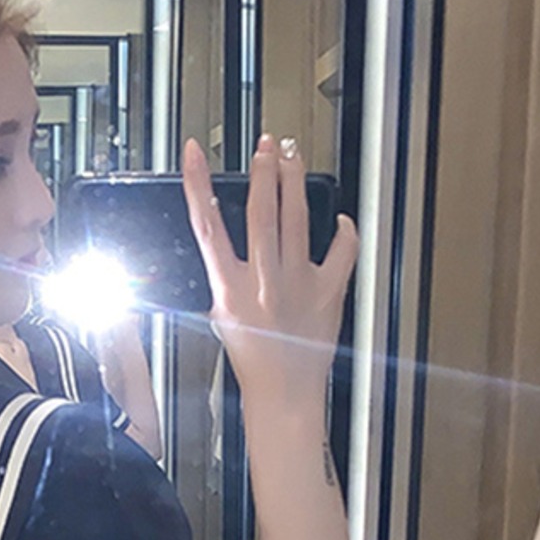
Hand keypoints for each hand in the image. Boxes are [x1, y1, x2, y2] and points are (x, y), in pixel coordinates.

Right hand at [181, 133, 359, 411]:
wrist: (284, 393)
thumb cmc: (253, 361)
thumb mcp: (221, 317)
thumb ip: (227, 280)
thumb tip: (229, 251)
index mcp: (229, 289)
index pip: (206, 226)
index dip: (197, 184)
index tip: (194, 155)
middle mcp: (263, 281)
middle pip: (261, 212)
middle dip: (263, 172)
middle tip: (266, 146)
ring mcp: (298, 283)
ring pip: (296, 218)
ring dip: (293, 182)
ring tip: (291, 157)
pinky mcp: (328, 291)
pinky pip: (342, 250)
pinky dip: (344, 231)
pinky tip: (341, 219)